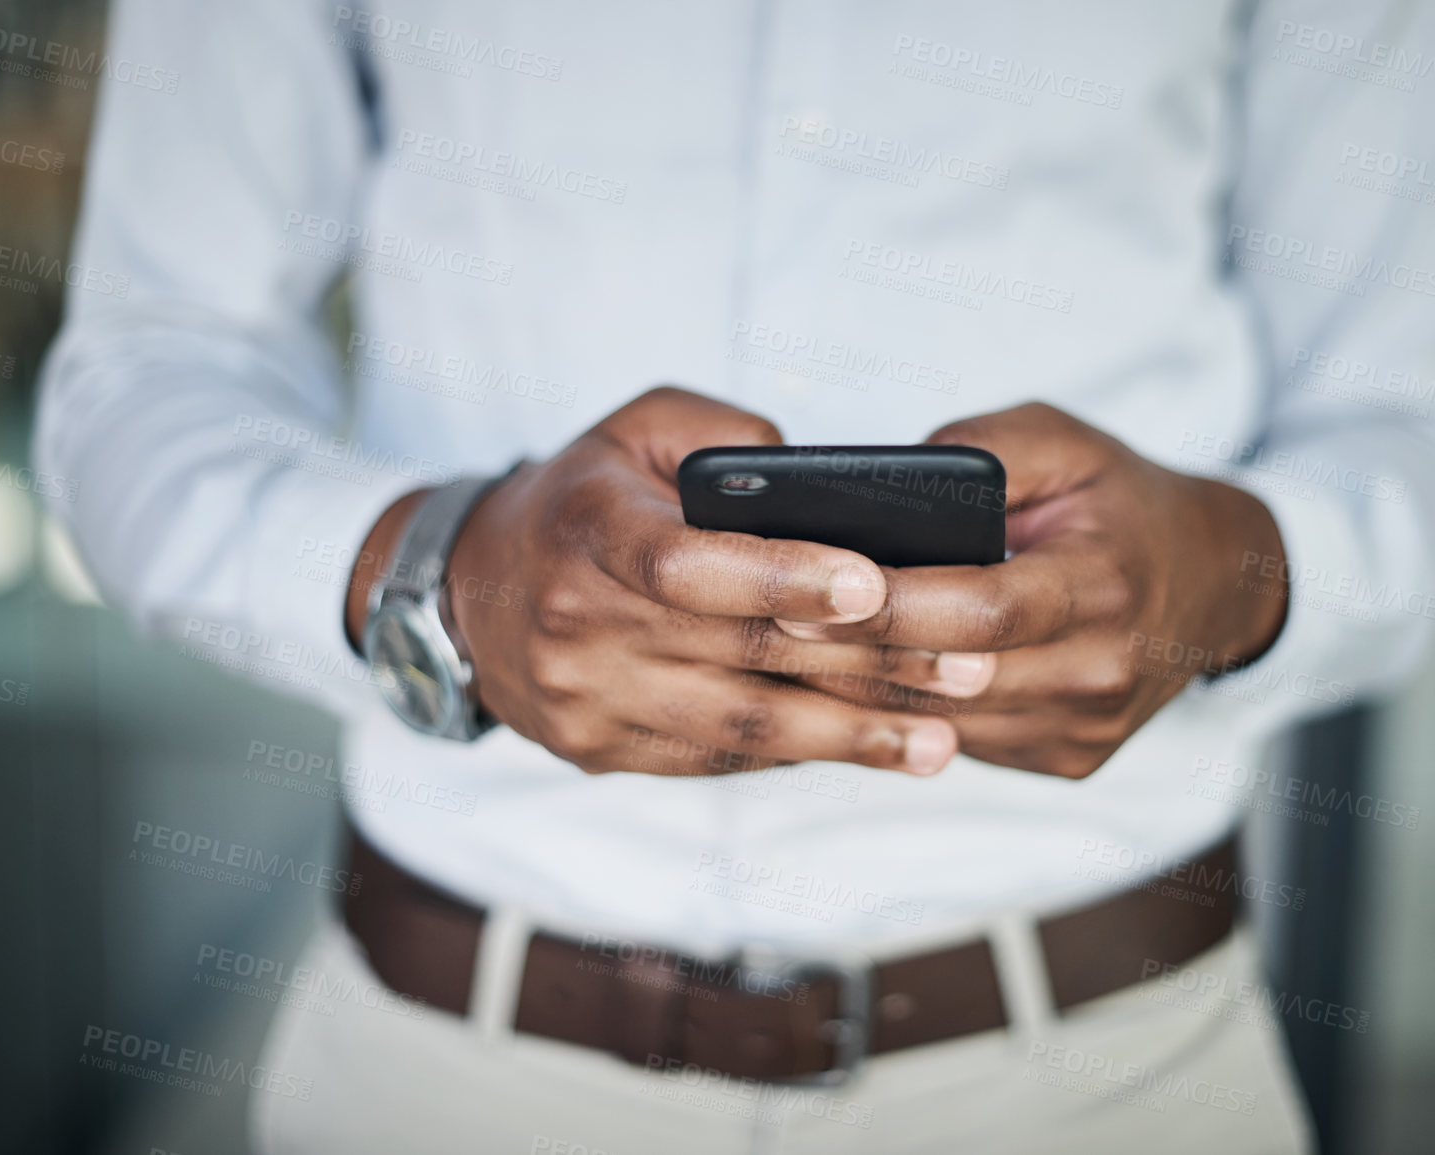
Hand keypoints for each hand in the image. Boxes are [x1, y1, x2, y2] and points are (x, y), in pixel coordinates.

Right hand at [352, 388, 983, 775]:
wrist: (465, 595)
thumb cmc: (578, 498)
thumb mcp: (634, 429)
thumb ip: (725, 440)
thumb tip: (823, 490)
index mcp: (590, 532)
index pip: (690, 567)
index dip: (783, 577)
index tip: (872, 583)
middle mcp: (583, 627)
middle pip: (742, 655)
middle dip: (866, 665)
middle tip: (969, 668)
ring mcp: (591, 701)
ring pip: (742, 726)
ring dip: (851, 736)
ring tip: (940, 742)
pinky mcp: (604, 752)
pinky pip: (720, 757)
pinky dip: (801, 752)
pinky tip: (870, 747)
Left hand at [774, 403, 1288, 779]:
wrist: (1213, 586)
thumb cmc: (1121, 502)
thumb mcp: (1066, 442)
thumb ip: (980, 450)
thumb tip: (881, 483)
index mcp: (1105, 585)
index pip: (982, 610)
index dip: (889, 607)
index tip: (801, 590)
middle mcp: (1101, 672)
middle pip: (948, 678)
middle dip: (845, 655)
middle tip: (754, 627)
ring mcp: (1084, 729)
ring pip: (943, 722)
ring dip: (855, 694)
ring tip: (774, 656)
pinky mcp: (1068, 760)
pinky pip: (963, 743)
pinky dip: (900, 714)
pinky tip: (838, 684)